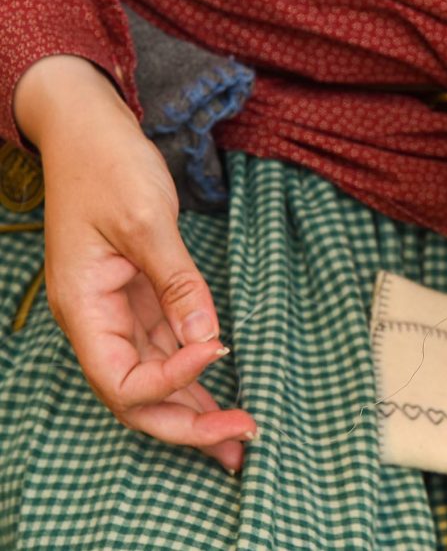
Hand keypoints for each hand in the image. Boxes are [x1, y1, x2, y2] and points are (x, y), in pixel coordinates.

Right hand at [13, 55, 256, 472]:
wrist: (89, 128)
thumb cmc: (108, 165)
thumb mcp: (146, 220)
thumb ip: (178, 284)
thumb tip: (208, 340)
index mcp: (83, 308)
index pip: (122, 377)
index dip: (170, 381)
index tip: (219, 352)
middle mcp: (97, 320)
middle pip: (136, 397)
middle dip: (187, 423)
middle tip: (242, 440)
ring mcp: (118, 312)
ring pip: (154, 380)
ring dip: (195, 410)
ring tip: (240, 440)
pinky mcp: (140, 298)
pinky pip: (166, 350)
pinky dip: (193, 374)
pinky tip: (221, 396)